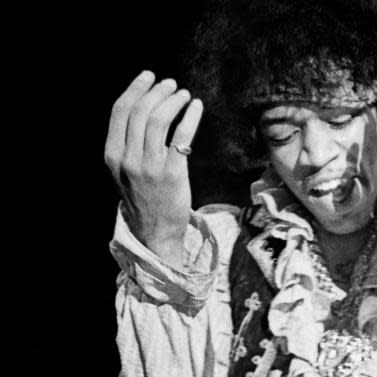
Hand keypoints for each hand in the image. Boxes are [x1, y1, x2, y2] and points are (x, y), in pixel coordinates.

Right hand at [104, 70, 203, 265]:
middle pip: (140, 112)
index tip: (149, 76)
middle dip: (157, 91)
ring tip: (184, 95)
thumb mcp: (124, 171)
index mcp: (113, 156)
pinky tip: (196, 108)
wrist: (156, 232)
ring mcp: (150, 168)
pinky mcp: (172, 175)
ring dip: (174, 101)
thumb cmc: (143, 198)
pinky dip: (190, 117)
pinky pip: (181, 136)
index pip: (120, 111)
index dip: (135, 88)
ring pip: (159, 120)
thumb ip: (127, 142)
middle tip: (171, 84)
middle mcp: (128, 160)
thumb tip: (144, 105)